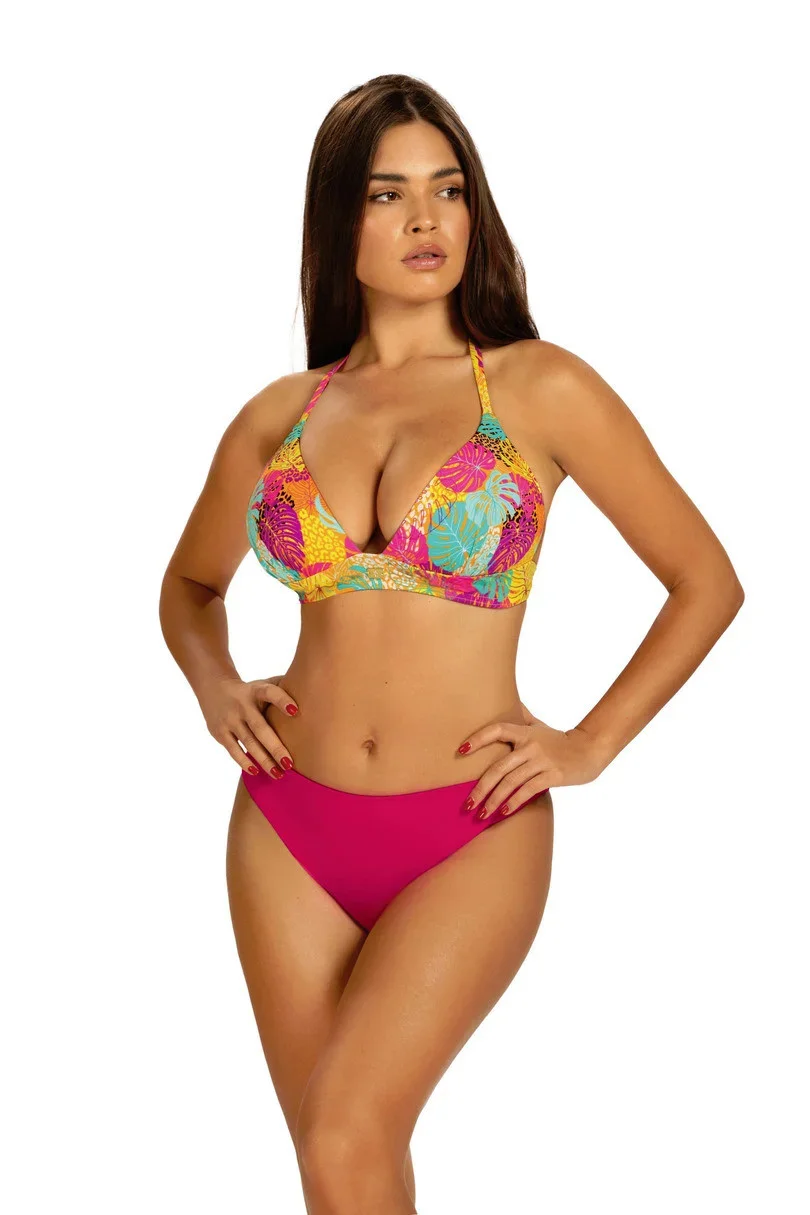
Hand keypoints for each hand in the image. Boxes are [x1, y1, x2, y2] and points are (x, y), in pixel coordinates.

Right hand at [198, 674, 298, 778]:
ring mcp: (230, 720)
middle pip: (260, 728)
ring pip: (248, 742)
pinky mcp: (219, 732)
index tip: (296, 711)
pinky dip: (244, 762)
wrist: (214, 688)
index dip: (282, 700)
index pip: (269, 692)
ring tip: (278, 774)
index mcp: (256, 691)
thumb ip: (283, 688)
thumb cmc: (250, 691)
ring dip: (263, 760)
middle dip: (275, 747)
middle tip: (290, 764)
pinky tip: (256, 772)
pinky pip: (233, 750)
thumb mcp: (263, 684)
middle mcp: (242, 705)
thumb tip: (313, 688)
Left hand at [457, 713, 604, 818]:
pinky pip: (528, 790)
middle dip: (480, 788)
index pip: (496, 730)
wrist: (590, 750)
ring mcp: (542, 761)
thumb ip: (522, 716)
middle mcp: (531, 745)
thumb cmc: (560, 740)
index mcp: (524, 732)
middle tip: (467, 804)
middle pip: (498, 767)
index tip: (461, 751)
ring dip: (493, 800)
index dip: (478, 738)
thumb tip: (509, 700)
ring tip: (482, 814)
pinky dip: (514, 802)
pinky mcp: (553, 775)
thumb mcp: (540, 726)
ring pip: (510, 782)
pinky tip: (503, 813)